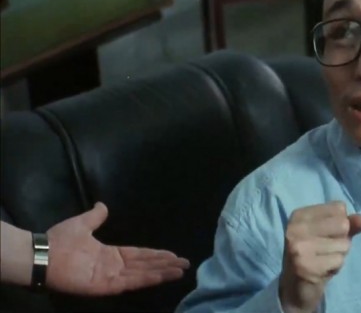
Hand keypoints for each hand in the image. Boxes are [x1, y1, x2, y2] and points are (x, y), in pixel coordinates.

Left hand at [47, 202, 189, 295]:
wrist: (44, 253)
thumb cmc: (61, 240)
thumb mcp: (82, 223)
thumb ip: (95, 216)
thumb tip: (103, 205)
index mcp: (110, 254)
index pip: (139, 255)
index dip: (156, 254)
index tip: (173, 254)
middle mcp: (114, 267)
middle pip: (146, 266)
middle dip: (166, 265)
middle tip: (186, 264)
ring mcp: (111, 277)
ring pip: (143, 275)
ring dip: (162, 273)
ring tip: (180, 271)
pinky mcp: (106, 286)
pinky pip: (130, 282)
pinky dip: (147, 279)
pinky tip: (162, 276)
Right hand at [279, 201, 360, 312]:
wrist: (295, 289)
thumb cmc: (315, 256)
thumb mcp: (330, 235)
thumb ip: (348, 224)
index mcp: (299, 215)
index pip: (339, 207)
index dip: (340, 224)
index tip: (323, 236)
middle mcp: (296, 228)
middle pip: (343, 224)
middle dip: (341, 240)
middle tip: (325, 250)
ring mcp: (299, 247)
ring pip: (344, 244)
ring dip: (339, 255)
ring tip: (323, 261)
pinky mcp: (306, 266)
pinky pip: (339, 260)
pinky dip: (335, 267)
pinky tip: (322, 270)